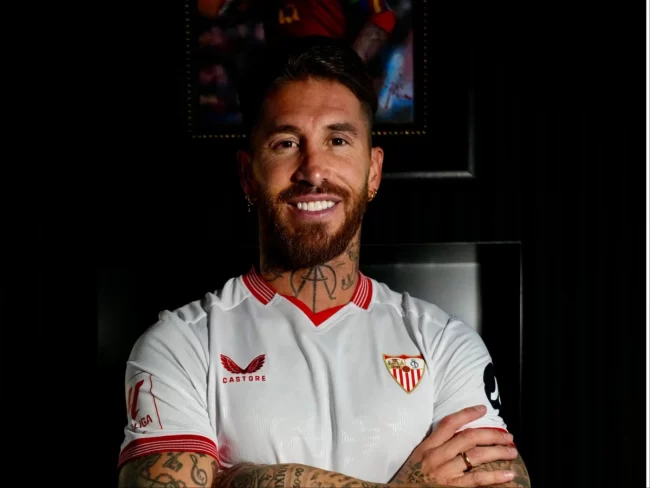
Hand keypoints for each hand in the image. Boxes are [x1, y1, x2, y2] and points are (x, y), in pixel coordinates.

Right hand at [390, 405, 517, 486]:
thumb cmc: (407, 480)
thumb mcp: (416, 459)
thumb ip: (431, 447)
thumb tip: (453, 437)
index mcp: (427, 447)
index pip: (449, 423)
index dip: (467, 413)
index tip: (482, 409)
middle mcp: (437, 457)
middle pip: (468, 438)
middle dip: (491, 434)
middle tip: (507, 435)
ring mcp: (445, 473)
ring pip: (476, 456)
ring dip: (498, 452)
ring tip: (512, 452)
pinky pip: (477, 480)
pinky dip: (495, 477)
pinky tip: (509, 475)